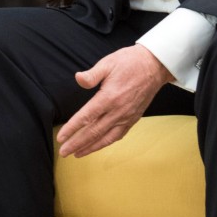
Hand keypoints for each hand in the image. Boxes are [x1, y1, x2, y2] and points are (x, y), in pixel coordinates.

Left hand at [55, 44, 172, 157]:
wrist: (154, 66)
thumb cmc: (130, 62)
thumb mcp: (108, 63)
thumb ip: (92, 75)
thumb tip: (78, 79)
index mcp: (109, 97)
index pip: (86, 117)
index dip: (72, 128)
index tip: (61, 137)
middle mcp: (118, 111)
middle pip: (94, 132)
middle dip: (77, 143)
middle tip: (64, 152)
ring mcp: (127, 116)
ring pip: (106, 138)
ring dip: (90, 147)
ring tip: (77, 153)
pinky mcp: (134, 118)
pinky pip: (118, 135)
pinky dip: (106, 143)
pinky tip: (98, 145)